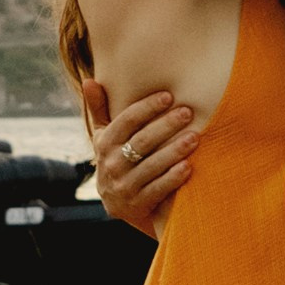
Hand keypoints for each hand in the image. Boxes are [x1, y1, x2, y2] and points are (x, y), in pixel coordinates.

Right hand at [83, 80, 199, 237]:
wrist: (118, 205)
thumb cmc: (116, 159)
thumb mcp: (104, 137)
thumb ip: (99, 109)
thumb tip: (89, 80)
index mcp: (104, 144)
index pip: (126, 121)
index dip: (146, 108)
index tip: (168, 96)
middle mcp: (112, 165)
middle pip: (142, 141)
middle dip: (166, 126)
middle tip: (187, 112)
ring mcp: (124, 186)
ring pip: (152, 165)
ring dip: (174, 150)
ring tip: (195, 137)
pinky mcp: (138, 204)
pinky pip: (158, 189)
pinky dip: (173, 178)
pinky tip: (188, 166)